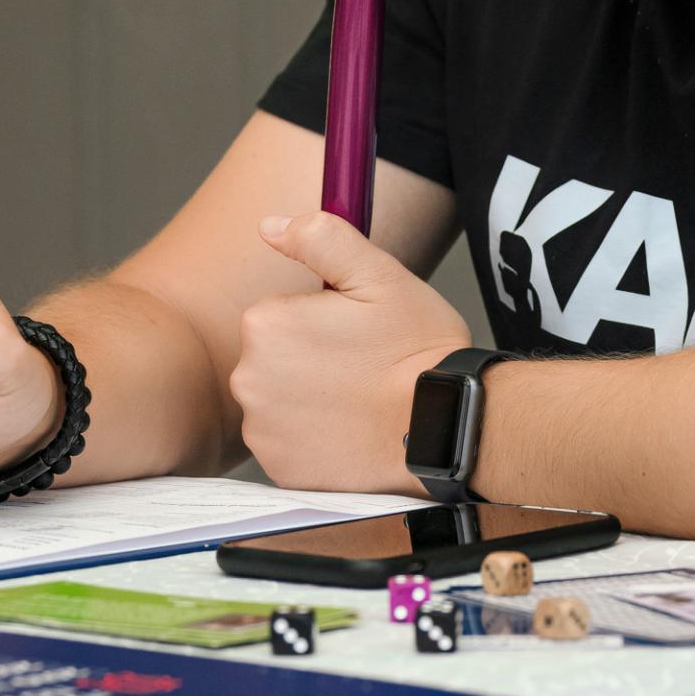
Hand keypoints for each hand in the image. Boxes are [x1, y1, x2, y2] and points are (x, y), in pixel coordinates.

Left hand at [229, 210, 469, 493]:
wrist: (446, 428)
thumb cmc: (417, 351)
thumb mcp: (379, 275)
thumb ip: (320, 238)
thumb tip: (270, 225)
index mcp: (266, 325)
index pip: (280, 314)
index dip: (320, 321)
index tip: (356, 335)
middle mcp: (248, 380)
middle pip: (274, 359)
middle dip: (309, 360)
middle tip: (360, 368)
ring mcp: (262, 430)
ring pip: (278, 402)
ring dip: (308, 401)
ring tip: (358, 403)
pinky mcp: (279, 470)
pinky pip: (287, 445)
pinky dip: (312, 441)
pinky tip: (350, 433)